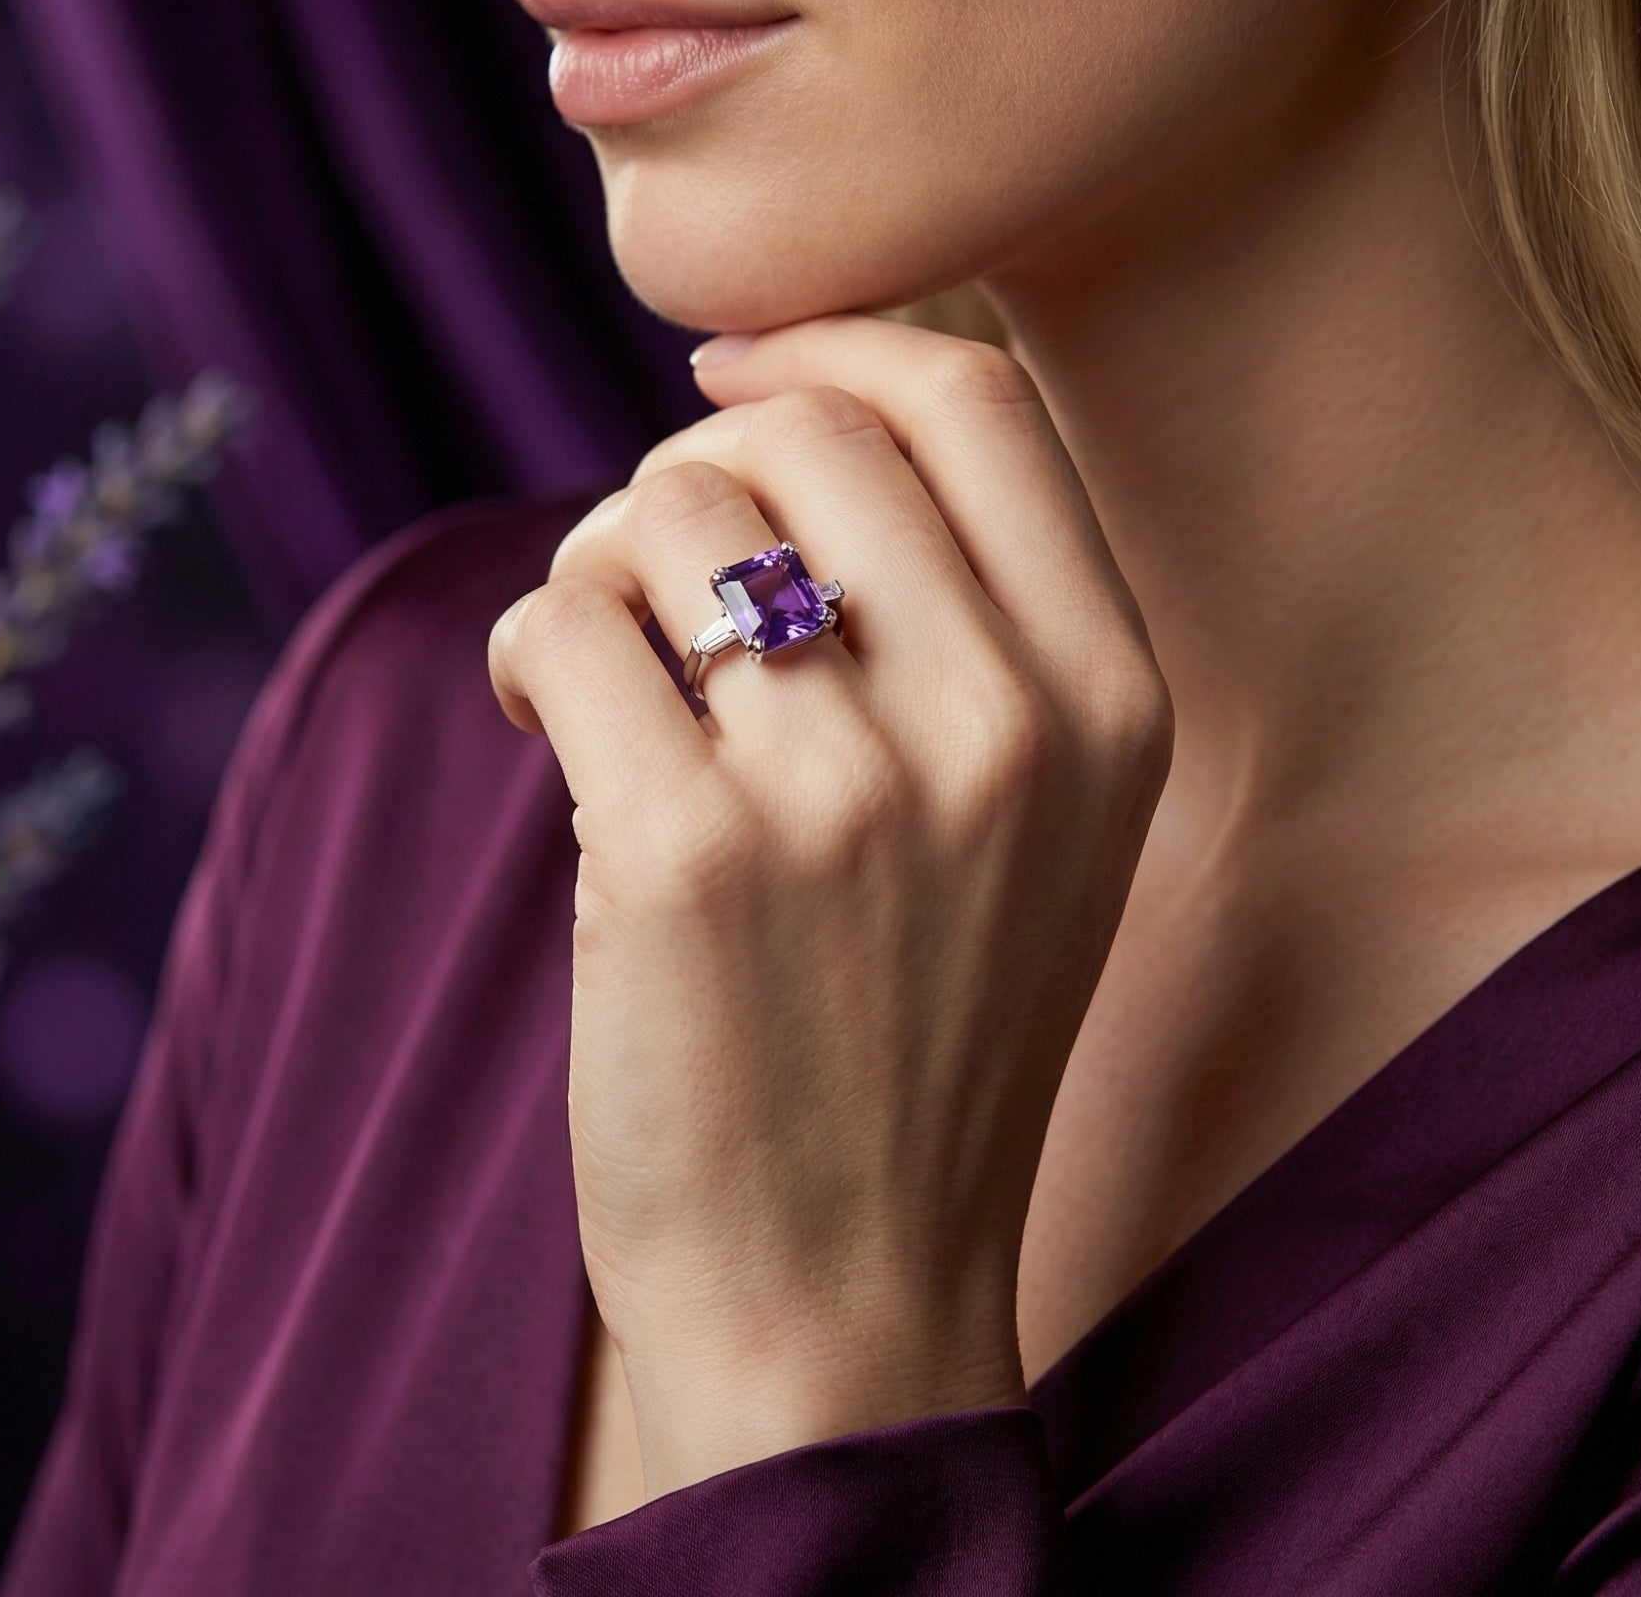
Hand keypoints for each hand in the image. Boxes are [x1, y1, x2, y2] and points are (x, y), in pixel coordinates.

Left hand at [487, 314, 1171, 1498]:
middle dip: (693, 469)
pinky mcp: (684, 855)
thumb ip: (965, 616)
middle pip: (803, 430)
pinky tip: (544, 731)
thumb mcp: (1035, 818)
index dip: (832, 347)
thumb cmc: (914, 1033)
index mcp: (1112, 696)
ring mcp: (850, 789)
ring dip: (598, 567)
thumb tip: (773, 409)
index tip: (730, 379)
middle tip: (649, 579)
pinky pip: (561, 623)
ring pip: (662, 513)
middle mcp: (1006, 724)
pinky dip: (527, 653)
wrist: (841, 1292)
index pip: (977, 401)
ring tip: (601, 674)